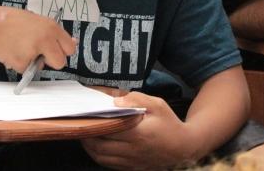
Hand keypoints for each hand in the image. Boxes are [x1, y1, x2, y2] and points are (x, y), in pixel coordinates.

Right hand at [0, 7, 75, 72]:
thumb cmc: (14, 21)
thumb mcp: (38, 21)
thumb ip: (53, 33)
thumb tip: (72, 42)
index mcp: (52, 28)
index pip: (70, 48)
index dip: (63, 51)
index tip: (57, 51)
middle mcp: (46, 39)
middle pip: (60, 62)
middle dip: (52, 61)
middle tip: (40, 53)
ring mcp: (34, 51)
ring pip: (40, 67)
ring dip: (33, 62)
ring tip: (21, 47)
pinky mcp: (22, 62)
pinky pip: (25, 69)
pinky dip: (19, 63)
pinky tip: (13, 51)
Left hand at [81, 92, 195, 169]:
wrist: (183, 147)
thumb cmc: (169, 123)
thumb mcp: (157, 105)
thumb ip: (136, 99)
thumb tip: (114, 100)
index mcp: (137, 133)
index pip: (107, 129)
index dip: (93, 123)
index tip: (85, 115)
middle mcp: (132, 150)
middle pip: (100, 145)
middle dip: (87, 135)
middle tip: (80, 124)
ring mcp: (131, 161)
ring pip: (101, 157)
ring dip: (89, 147)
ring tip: (85, 135)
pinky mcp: (132, 168)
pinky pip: (109, 164)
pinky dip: (98, 156)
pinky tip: (96, 147)